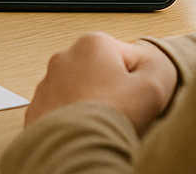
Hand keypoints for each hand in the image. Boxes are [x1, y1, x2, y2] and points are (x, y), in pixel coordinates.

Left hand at [25, 33, 177, 133]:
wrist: (73, 150)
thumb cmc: (110, 117)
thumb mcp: (152, 87)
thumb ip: (158, 67)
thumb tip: (154, 64)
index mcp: (93, 44)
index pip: (128, 58)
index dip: (140, 83)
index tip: (139, 100)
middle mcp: (65, 57)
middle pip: (103, 74)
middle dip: (114, 93)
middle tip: (124, 115)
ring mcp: (48, 83)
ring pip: (81, 93)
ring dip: (92, 106)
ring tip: (103, 126)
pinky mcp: (37, 108)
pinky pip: (63, 112)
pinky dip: (73, 121)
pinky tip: (84, 133)